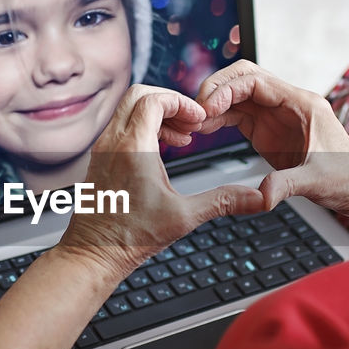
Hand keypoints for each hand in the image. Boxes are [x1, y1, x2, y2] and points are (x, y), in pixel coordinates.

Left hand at [54, 84, 263, 282]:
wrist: (93, 254)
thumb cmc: (128, 237)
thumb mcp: (184, 217)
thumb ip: (223, 201)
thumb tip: (256, 198)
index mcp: (133, 148)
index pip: (155, 99)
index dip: (182, 103)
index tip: (199, 119)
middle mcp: (113, 142)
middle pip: (139, 95)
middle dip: (170, 102)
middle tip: (191, 123)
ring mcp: (103, 149)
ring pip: (128, 110)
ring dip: (156, 114)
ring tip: (181, 137)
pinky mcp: (99, 159)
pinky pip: (121, 127)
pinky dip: (143, 127)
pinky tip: (161, 151)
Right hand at [195, 60, 348, 214]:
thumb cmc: (346, 178)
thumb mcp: (317, 183)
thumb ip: (288, 185)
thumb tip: (263, 195)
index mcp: (302, 104)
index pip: (256, 81)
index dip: (227, 90)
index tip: (207, 108)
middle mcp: (287, 103)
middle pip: (244, 78)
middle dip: (216, 88)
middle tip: (194, 109)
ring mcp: (276, 115)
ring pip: (237, 95)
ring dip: (214, 103)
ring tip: (193, 122)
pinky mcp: (267, 130)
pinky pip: (237, 114)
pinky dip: (218, 118)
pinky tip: (203, 129)